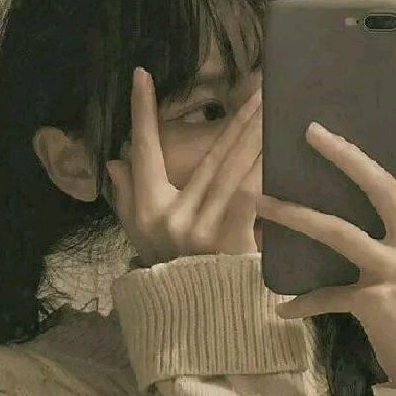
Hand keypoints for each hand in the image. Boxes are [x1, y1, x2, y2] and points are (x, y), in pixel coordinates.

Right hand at [105, 66, 262, 267]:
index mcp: (147, 208)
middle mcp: (172, 216)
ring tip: (274, 110)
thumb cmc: (168, 272)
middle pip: (208, 157)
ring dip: (256, 138)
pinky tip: (280, 152)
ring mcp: (203, 229)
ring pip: (234, 171)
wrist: (192, 320)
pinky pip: (251, 198)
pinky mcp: (232, 242)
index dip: (142, 113)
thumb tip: (115, 161)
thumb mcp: (140, 236)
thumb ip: (126, 198)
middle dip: (234, 120)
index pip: (144, 152)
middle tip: (256, 87)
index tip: (142, 75)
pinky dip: (264, 173)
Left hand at [254, 82, 395, 390]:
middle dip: (345, 156)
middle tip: (310, 130)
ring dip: (295, 216)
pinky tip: (280, 306)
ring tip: (261, 202)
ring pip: (340, 233)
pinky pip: (328, 295)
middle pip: (382, 186)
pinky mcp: (376, 304)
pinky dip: (302, 301)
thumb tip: (361, 194)